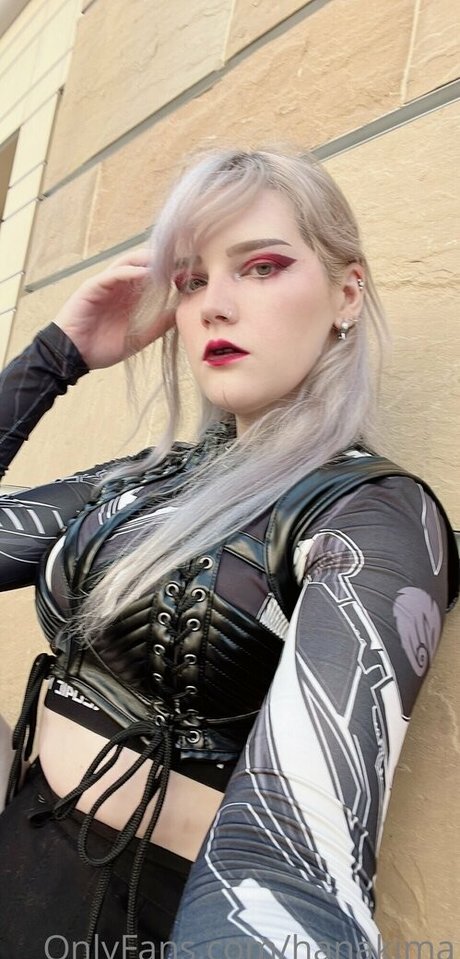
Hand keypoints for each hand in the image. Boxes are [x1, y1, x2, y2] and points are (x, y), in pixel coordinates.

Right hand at [53, 249, 174, 368]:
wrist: (73, 356)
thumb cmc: (102, 347)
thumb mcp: (140, 337)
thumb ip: (160, 324)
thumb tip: (183, 313)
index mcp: (131, 295)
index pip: (153, 275)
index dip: (172, 272)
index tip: (193, 273)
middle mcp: (120, 286)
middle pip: (143, 264)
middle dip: (164, 261)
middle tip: (185, 262)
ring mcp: (106, 284)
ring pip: (129, 263)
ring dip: (149, 261)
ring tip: (168, 263)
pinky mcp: (93, 287)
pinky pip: (113, 274)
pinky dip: (130, 272)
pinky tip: (146, 274)